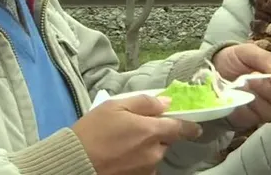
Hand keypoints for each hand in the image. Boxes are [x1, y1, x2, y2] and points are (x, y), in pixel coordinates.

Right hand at [73, 95, 201, 174]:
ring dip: (146, 149)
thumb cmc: (93, 131)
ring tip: (123, 144)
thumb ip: (144, 103)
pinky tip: (121, 157)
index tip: (196, 127)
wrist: (75, 163)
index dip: (190, 126)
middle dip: (156, 135)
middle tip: (136, 129)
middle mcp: (153, 152)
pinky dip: (138, 161)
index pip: (181, 128)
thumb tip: (166, 102)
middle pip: (165, 141)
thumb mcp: (115, 106)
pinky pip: (145, 168)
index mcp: (151, 131)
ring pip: (154, 155)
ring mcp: (146, 169)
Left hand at [211, 43, 270, 129]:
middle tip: (252, 78)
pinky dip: (248, 108)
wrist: (211, 73)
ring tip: (242, 86)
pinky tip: (238, 98)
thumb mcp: (247, 52)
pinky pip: (257, 119)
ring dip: (258, 99)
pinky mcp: (252, 118)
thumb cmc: (232, 59)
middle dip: (270, 90)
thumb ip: (265, 59)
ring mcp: (265, 107)